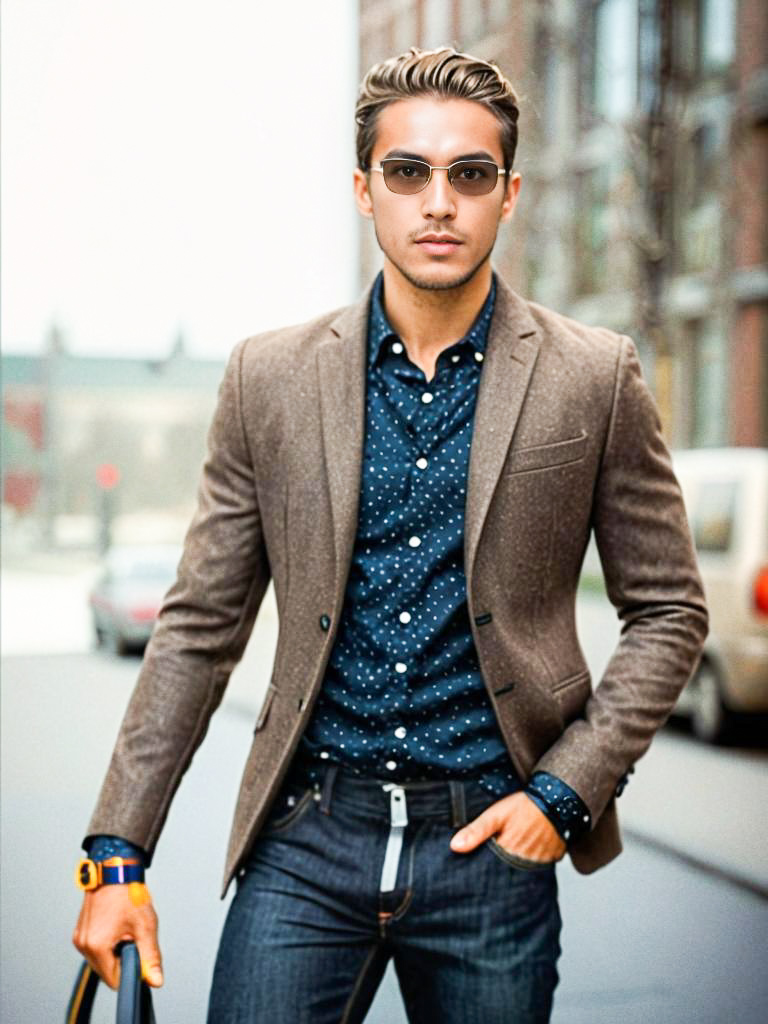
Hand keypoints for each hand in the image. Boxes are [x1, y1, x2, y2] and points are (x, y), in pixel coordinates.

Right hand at [72, 883, 162, 989]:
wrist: (115, 869)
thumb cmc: (128, 893)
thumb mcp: (145, 926)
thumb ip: (150, 956)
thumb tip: (155, 980)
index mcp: (96, 946)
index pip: (114, 980)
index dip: (130, 971)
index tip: (139, 955)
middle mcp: (83, 945)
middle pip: (107, 972)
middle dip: (122, 959)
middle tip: (132, 936)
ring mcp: (79, 938)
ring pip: (101, 961)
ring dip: (115, 951)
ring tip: (125, 928)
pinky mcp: (79, 932)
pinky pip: (96, 949)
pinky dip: (108, 944)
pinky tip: (116, 926)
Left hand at [449, 791, 566, 862]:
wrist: (553, 797)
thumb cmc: (522, 806)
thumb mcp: (494, 815)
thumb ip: (475, 831)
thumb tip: (454, 846)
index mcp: (509, 852)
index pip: (495, 866)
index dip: (491, 860)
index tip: (491, 851)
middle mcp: (527, 861)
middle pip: (511, 867)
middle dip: (507, 861)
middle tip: (507, 843)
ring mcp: (543, 859)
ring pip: (528, 866)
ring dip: (523, 858)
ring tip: (521, 841)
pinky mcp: (555, 854)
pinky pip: (545, 860)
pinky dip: (539, 854)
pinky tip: (535, 842)